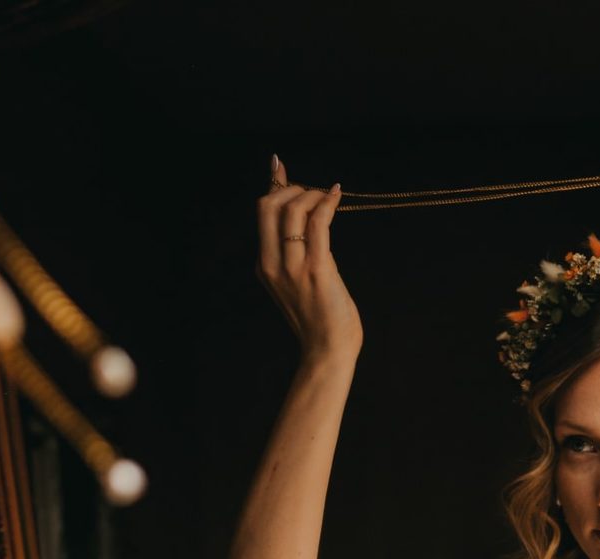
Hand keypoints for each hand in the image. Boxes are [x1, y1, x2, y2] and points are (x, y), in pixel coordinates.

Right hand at [257, 155, 360, 362]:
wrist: (328, 350)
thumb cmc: (319, 317)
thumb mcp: (298, 281)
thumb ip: (296, 252)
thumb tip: (306, 219)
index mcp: (265, 265)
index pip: (262, 213)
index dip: (274, 185)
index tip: (281, 166)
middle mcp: (273, 264)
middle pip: (269, 205)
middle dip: (292, 188)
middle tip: (314, 194)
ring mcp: (293, 267)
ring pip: (293, 210)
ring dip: (313, 195)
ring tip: (328, 198)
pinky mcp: (317, 270)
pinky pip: (318, 224)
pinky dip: (327, 203)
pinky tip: (337, 196)